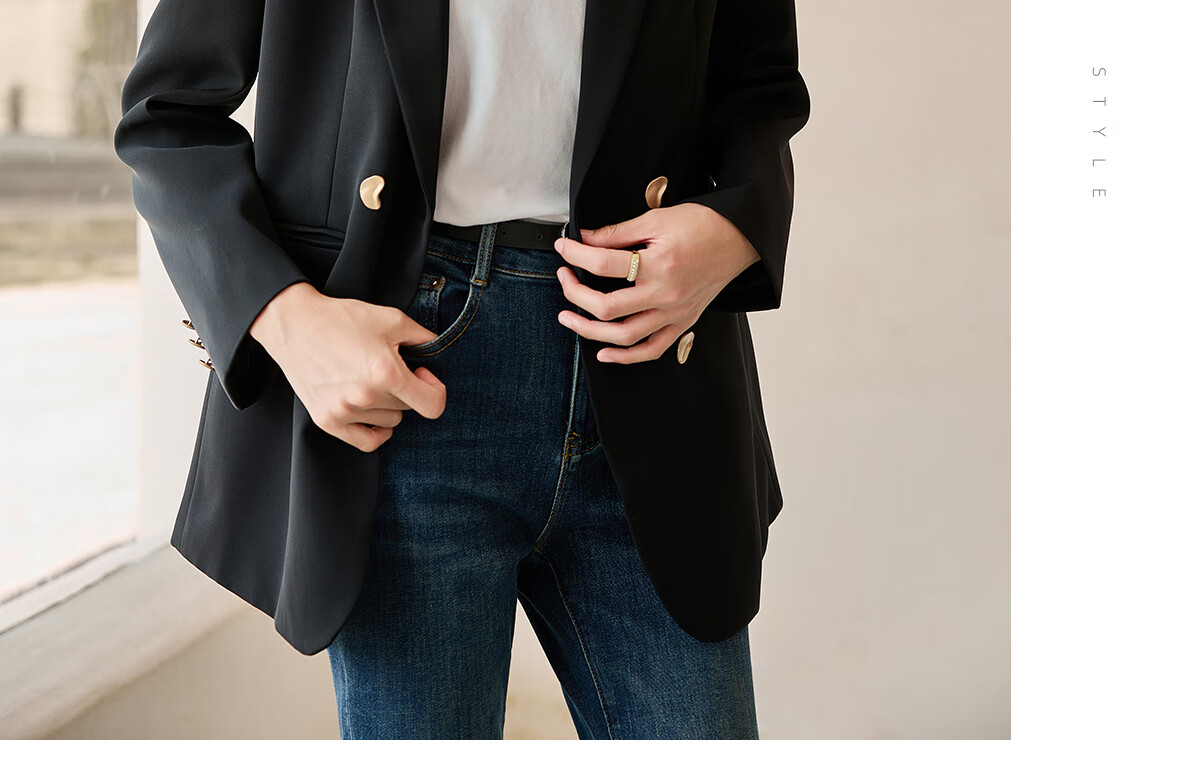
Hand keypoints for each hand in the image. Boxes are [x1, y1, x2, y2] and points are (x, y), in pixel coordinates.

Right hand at [249, 282, 446, 451]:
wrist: (295, 324)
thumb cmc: (343, 319)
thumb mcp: (392, 319)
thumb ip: (424, 338)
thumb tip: (440, 351)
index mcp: (386, 373)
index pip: (433, 405)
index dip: (435, 389)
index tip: (422, 374)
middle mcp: (365, 397)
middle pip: (408, 409)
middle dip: (406, 389)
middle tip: (388, 367)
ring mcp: (344, 412)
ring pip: (390, 422)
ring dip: (387, 405)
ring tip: (370, 380)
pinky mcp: (327, 421)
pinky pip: (367, 442)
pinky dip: (376, 431)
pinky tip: (373, 412)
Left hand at [553, 202, 759, 362]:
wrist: (738, 238)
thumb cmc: (703, 225)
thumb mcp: (656, 219)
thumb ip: (617, 233)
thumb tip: (585, 241)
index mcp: (659, 264)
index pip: (603, 264)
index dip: (576, 255)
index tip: (564, 248)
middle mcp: (666, 294)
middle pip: (607, 307)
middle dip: (575, 294)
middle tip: (564, 279)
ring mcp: (674, 313)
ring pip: (624, 336)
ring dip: (589, 331)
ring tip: (569, 317)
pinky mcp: (682, 323)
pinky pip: (651, 349)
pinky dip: (625, 357)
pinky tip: (604, 352)